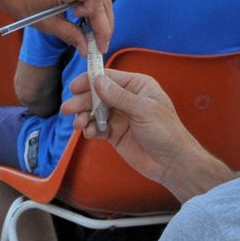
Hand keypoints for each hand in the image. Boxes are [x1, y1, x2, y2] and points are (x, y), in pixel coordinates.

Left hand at [0, 0, 112, 54]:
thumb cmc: (22, 2)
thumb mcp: (45, 24)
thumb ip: (69, 35)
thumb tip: (86, 49)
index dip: (99, 19)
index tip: (95, 38)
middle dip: (104, 24)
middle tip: (101, 46)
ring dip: (100, 19)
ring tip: (95, 39)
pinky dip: (92, 12)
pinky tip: (87, 26)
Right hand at [60, 69, 193, 185]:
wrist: (172, 163)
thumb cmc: (166, 132)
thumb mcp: (143, 110)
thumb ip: (119, 96)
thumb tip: (97, 81)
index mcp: (137, 86)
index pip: (109, 77)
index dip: (90, 80)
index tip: (75, 87)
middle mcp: (127, 98)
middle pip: (98, 94)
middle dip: (82, 101)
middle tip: (67, 109)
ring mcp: (120, 116)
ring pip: (95, 111)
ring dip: (84, 116)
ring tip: (78, 124)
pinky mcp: (115, 133)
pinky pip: (97, 127)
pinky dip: (89, 129)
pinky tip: (88, 133)